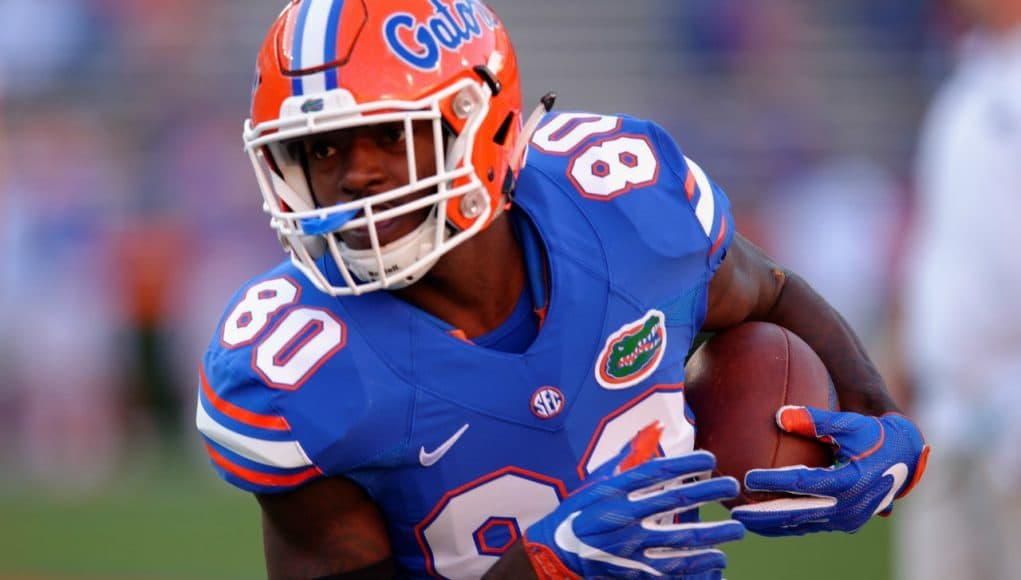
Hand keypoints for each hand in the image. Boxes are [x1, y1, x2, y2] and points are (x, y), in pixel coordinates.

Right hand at [523, 423, 744, 578]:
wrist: (556, 553)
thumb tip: (654, 429)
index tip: (710, 459)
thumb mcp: (597, 481)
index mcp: (613, 491)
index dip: (686, 464)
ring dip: (713, 534)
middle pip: (674, 501)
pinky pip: (673, 567)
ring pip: (681, 539)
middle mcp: (623, 516)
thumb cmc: (579, 512)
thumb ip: (628, 456)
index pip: (656, 472)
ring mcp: (630, 546)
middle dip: (707, 492)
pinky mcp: (634, 569)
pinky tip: (719, 557)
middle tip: (732, 486)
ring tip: (737, 529)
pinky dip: (699, 563)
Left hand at [731, 406, 929, 536]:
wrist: (905, 458)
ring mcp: (845, 519)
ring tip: (742, 519)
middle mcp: (848, 507)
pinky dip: (784, 524)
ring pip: (800, 525)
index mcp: (849, 482)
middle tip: (736, 512)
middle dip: (764, 516)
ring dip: (770, 524)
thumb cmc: (874, 435)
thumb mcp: (849, 424)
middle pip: (797, 514)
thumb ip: (816, 420)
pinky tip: (762, 520)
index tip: (747, 477)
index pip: (802, 484)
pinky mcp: (843, 522)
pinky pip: (808, 525)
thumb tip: (780, 415)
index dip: (774, 481)